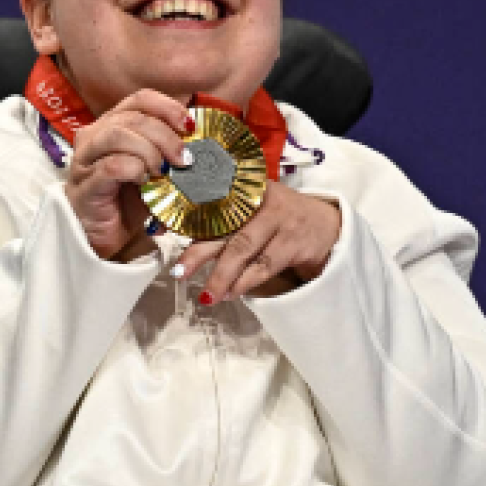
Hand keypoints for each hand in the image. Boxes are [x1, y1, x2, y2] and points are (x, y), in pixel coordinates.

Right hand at [63, 90, 192, 259]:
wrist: (104, 238)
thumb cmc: (128, 201)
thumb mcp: (154, 169)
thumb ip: (168, 151)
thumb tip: (200, 139)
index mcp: (112, 125)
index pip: (140, 99)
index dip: (168, 107)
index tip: (190, 127)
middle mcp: (93, 136)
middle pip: (132, 117)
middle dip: (165, 136)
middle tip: (183, 159)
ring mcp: (84, 160)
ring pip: (118, 135)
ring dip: (150, 152)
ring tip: (163, 172)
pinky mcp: (84, 185)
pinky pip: (111, 166)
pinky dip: (135, 171)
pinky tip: (144, 183)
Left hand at [174, 181, 340, 302]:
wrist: (328, 224)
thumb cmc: (276, 218)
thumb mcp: (250, 207)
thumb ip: (218, 216)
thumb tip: (166, 228)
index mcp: (244, 188)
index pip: (210, 202)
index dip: (184, 217)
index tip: (157, 230)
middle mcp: (261, 201)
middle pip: (224, 228)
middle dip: (199, 252)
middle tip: (179, 272)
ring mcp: (280, 220)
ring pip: (244, 250)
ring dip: (222, 276)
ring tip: (207, 296)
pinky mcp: (295, 242)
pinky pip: (265, 265)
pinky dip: (246, 282)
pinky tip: (232, 293)